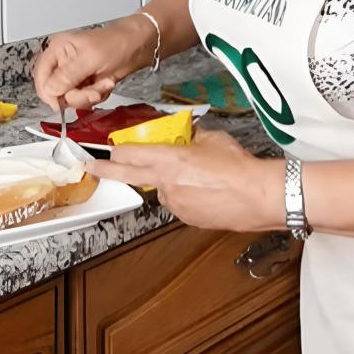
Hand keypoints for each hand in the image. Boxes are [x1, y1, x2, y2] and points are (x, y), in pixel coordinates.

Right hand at [32, 18, 150, 111]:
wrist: (139, 45)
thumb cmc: (116, 43)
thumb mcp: (90, 59)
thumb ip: (67, 76)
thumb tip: (50, 90)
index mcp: (57, 50)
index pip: (41, 76)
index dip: (48, 92)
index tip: (60, 104)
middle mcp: (62, 62)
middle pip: (55, 90)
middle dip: (76, 95)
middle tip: (93, 91)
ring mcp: (74, 74)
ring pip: (70, 97)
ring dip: (89, 96)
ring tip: (103, 84)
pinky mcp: (86, 82)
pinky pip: (84, 98)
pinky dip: (96, 96)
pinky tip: (106, 84)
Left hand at [86, 131, 282, 231]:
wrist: (261, 196)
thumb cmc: (240, 167)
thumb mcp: (213, 139)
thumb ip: (193, 137)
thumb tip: (188, 135)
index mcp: (169, 159)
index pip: (131, 154)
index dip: (116, 152)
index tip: (105, 152)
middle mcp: (166, 182)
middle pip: (128, 174)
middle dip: (107, 171)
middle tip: (92, 168)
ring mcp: (175, 203)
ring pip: (161, 190)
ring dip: (167, 183)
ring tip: (196, 178)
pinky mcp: (186, 218)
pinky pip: (178, 203)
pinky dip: (185, 197)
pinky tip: (204, 192)